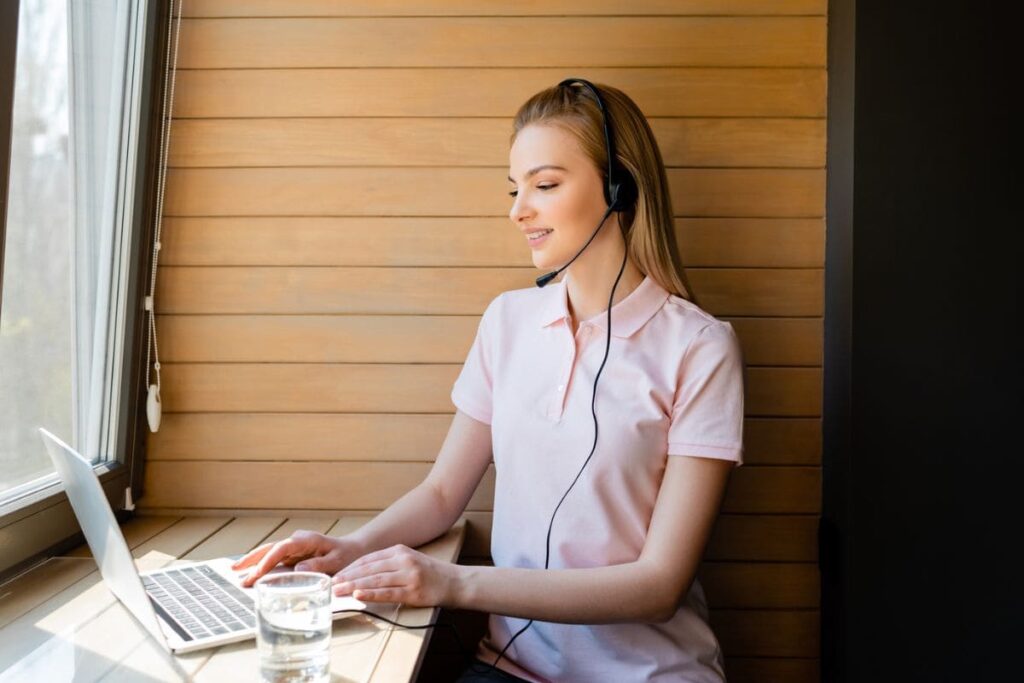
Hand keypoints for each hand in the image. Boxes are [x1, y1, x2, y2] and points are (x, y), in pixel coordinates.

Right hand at [231, 529, 362, 587]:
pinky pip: (274, 558)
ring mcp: (294, 547)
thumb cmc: (347, 555)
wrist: (353, 550)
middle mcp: (297, 541)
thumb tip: (298, 569)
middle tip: (236, 572)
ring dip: (253, 561)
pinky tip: (250, 570)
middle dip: (253, 560)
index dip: (268, 561)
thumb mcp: (337, 561)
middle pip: (270, 548)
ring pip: (269, 552)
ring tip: (235, 570)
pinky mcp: (293, 554)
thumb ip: (319, 564)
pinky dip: (261, 564)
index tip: (257, 573)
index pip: (282, 549)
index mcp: (306, 540)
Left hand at [331, 544, 460, 607]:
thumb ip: (389, 564)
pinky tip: (358, 596)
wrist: (456, 582)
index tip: (336, 575)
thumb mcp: (409, 561)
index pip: (369, 559)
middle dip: (347, 577)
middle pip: (369, 569)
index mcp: (400, 551)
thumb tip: (362, 575)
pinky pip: (388, 593)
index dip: (350, 568)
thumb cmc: (431, 574)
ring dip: (353, 586)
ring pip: (375, 581)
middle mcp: (403, 560)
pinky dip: (371, 595)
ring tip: (338, 592)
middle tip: (330, 585)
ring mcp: (409, 576)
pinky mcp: (414, 591)